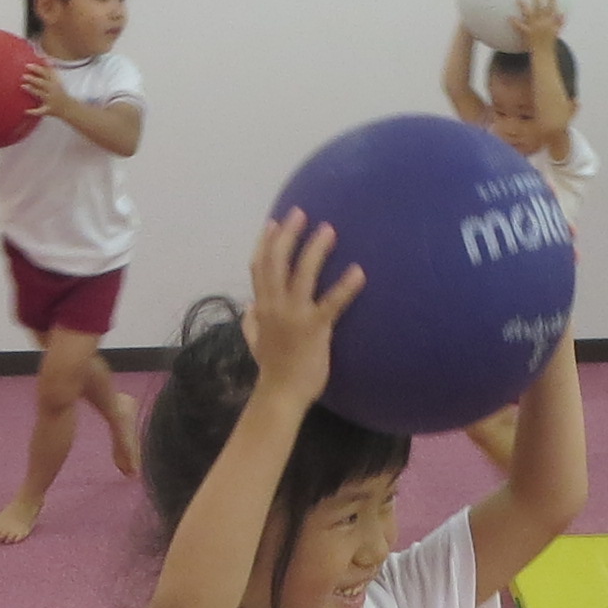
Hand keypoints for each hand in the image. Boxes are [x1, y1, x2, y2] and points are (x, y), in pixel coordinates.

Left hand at [25, 55, 73, 123]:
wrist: (69, 108)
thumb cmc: (60, 92)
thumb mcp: (57, 79)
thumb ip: (50, 69)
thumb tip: (43, 56)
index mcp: (56, 82)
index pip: (47, 73)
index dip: (37, 69)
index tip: (28, 65)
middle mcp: (54, 90)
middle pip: (43, 83)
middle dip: (34, 79)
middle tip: (23, 76)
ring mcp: (51, 100)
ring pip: (41, 94)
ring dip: (32, 90)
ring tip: (23, 86)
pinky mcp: (49, 110)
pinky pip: (41, 111)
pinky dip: (33, 112)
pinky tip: (26, 111)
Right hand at [243, 212, 361, 407]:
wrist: (281, 394)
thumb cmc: (272, 369)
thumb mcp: (254, 341)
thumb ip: (250, 321)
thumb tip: (248, 306)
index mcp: (262, 307)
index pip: (258, 267)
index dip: (265, 242)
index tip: (274, 222)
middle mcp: (275, 306)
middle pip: (277, 261)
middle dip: (288, 234)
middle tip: (302, 213)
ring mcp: (294, 315)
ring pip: (302, 273)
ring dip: (316, 249)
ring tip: (329, 230)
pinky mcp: (315, 328)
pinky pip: (332, 303)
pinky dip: (345, 286)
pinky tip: (359, 272)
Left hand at [510, 0, 563, 50]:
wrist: (544, 56)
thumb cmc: (550, 45)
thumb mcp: (556, 32)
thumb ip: (559, 22)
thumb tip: (563, 14)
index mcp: (550, 23)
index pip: (552, 10)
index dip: (552, 1)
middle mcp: (542, 23)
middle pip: (540, 9)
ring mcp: (535, 28)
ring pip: (529, 14)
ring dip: (524, 6)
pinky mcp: (527, 33)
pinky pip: (520, 27)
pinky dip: (515, 22)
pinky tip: (509, 17)